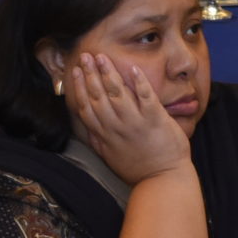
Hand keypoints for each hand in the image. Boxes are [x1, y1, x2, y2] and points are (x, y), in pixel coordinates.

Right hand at [62, 51, 191, 183]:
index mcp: (105, 136)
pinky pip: (146, 98)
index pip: (86, 108)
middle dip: (90, 74)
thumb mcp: (111, 158)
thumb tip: (87, 129)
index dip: (79, 88)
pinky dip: (139, 83)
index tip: (74, 71)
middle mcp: (117, 127)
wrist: (163, 182)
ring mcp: (135, 123)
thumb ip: (99, 141)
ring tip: (102, 57)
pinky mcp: (155, 121)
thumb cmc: (138, 171)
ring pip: (117, 94)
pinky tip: (132, 68)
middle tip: (85, 56)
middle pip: (98, 97)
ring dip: (108, 74)